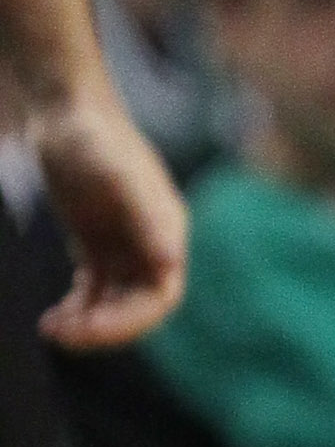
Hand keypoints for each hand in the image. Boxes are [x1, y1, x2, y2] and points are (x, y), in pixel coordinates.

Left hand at [28, 87, 186, 347]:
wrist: (64, 111)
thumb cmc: (91, 136)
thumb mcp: (115, 174)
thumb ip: (146, 214)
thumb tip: (172, 262)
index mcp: (165, 233)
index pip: (161, 296)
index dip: (131, 321)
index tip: (91, 329)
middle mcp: (152, 245)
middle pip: (138, 307)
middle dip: (104, 328)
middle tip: (61, 335)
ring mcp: (126, 246)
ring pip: (116, 304)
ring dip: (89, 324)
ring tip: (52, 330)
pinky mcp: (100, 244)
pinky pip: (96, 291)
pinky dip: (78, 309)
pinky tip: (53, 318)